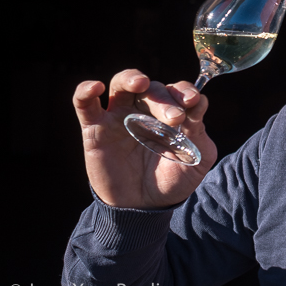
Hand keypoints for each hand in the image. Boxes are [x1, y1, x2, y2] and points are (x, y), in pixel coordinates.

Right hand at [73, 70, 217, 209]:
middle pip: (154, 89)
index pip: (179, 91)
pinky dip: (86, 91)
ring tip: (141, 83)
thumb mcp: (195, 159)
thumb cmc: (173, 180)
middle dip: (165, 100)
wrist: (145, 208)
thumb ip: (198, 131)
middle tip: (175, 118)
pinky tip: (96, 87)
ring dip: (131, 78)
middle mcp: (146, 109)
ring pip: (121, 84)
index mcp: (173, 113)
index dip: (186, 92)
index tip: (193, 101)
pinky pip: (85, 104)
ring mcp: (120, 116)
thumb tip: (201, 101)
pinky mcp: (95, 129)